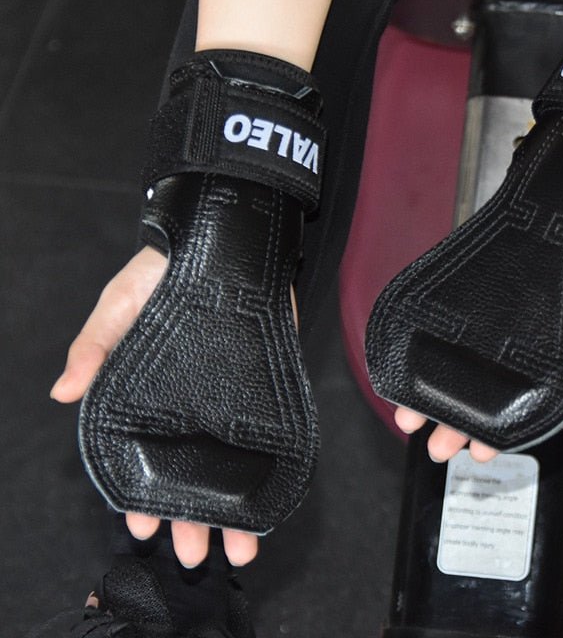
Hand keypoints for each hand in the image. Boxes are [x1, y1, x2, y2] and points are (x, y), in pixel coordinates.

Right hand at [50, 246, 262, 567]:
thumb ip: (94, 346)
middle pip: (190, 469)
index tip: (144, 527)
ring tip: (242, 543)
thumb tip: (63, 392)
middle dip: (191, 514)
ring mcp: (226, 395)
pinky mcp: (260, 380)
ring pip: (229, 460)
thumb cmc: (160, 272)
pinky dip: (268, 464)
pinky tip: (270, 494)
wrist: (221, 239)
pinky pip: (265, 431)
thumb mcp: (118, 306)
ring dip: (234, 503)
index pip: (144, 456)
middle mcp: (188, 403)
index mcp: (147, 393)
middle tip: (195, 555)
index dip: (143, 493)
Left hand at [394, 224, 562, 462]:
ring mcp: (497, 311)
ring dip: (436, 388)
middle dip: (458, 419)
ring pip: (460, 358)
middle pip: (484, 386)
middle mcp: (522, 335)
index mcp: (557, 347)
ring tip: (410, 416)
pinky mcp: (480, 283)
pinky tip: (413, 359)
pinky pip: (450, 317)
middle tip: (436, 446)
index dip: (503, 429)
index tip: (480, 452)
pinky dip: (432, 339)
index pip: (525, 399)